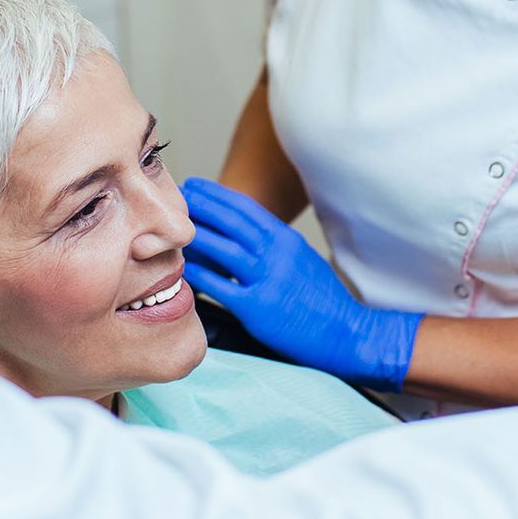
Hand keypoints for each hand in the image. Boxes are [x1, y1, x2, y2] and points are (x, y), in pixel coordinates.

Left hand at [181, 177, 422, 391]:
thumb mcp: (302, 260)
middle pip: (232, 221)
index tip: (195, 186)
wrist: (346, 332)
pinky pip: (221, 286)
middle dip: (200, 206)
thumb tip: (246, 236)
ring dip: (195, 235)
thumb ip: (275, 246)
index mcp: (287, 240)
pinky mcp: (258, 307)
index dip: (217, 195)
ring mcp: (268, 279)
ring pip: (224, 248)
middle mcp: (277, 253)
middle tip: (174, 198)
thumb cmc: (323, 299)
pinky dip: (199, 274)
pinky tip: (182, 268)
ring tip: (171, 229)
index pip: (247, 209)